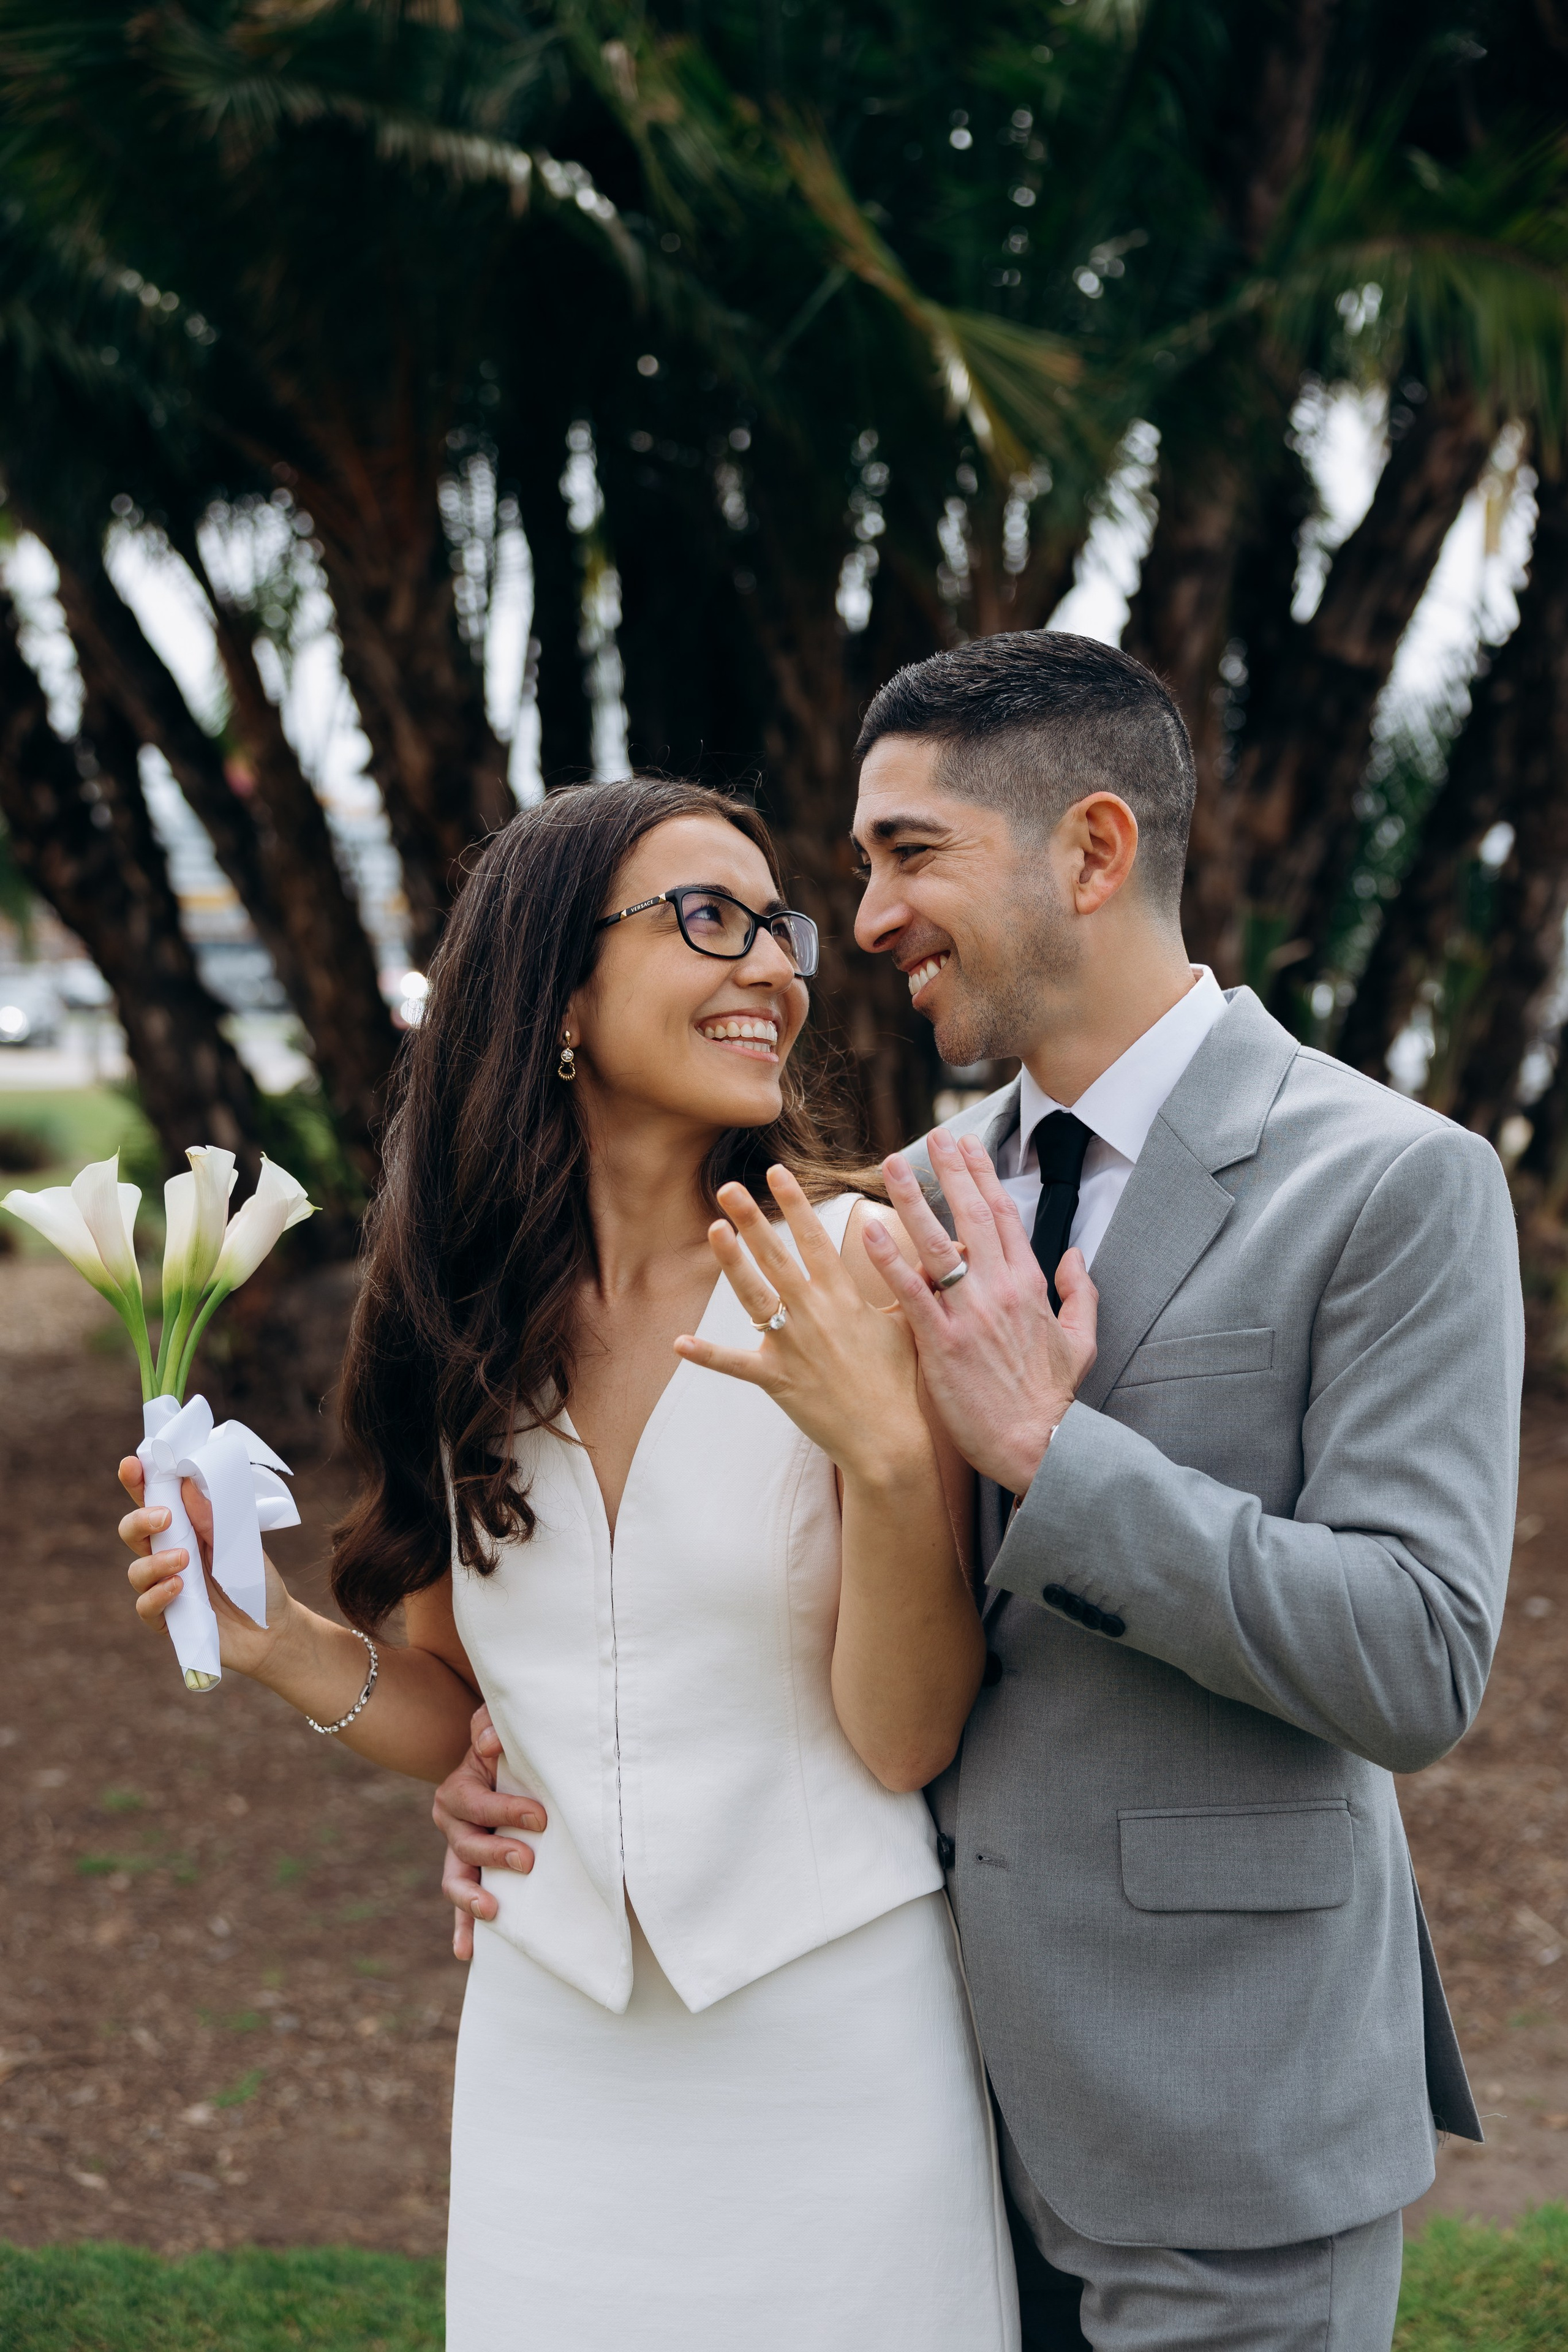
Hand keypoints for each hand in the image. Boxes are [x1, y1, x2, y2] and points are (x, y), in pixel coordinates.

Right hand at [117, 1455, 291, 1678]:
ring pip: (136, 1571)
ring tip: (184, 1559)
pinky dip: (157, 1595)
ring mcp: (163, 1587)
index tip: (132, 1465)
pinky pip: (145, 1607)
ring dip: (155, 1561)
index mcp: (185, 1529)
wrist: (272, 1628)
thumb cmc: (255, 1579)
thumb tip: (188, 1480)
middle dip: (140, 1519)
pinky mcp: (166, 1620)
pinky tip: (178, 1588)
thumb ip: (213, 1515)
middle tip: (165, 1517)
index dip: (138, 1481)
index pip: (153, 1500)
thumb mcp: (240, 1541)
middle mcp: (167, 1555)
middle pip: (131, 1532)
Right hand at [433, 1703, 547, 1960]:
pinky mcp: (470, 1874)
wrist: (495, 1763)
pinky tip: (467, 1952)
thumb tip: (491, 1741)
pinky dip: (462, 1929)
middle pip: (465, 1846)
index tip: (540, 1818)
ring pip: (455, 1880)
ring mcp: (458, 1853)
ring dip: (471, 1899)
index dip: (505, 1812)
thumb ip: (489, 1726)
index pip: (477, 1805)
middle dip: (495, 1855)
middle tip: (528, 1860)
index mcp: (457, 1791)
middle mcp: (451, 1824)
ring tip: (492, 1912)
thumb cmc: (503, 1747)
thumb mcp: (494, 1728)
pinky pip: (461, 1907)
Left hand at [674, 1167, 929, 1486]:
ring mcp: (792, 1346)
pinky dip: (707, 1355)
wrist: (889, 1439)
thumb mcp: (910, 1326)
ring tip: (714, 1229)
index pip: (815, 1241)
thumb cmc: (901, 1383)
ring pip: (754, 1296)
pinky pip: (734, 1365)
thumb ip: (911, 1285)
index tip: (778, 1173)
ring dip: (732, 1262)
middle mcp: (814, 1315)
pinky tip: (679, 1342)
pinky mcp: (777, 1380)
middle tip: (728, 1187)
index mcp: (844, 1298)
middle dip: (752, 1218)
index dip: (795, 1204)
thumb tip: (945, 1254)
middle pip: (777, 1257)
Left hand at [865, 1128, 1098, 1493]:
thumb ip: (1081, 1293)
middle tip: (933, 1135)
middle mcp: (1001, 1289)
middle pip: (973, 1216)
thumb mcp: (1082, 1340)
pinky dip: (891, 1259)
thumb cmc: (1054, 1399)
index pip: (1005, 1217)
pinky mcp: (943, 1342)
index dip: (984, 1178)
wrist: (1040, 1446)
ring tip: (892, 1164)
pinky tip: (870, 1230)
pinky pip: (912, 1291)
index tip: (968, 1147)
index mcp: (1031, 1284)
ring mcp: (971, 1313)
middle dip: (952, 1170)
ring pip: (938, 1243)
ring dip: (913, 1198)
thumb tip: (1077, 1254)